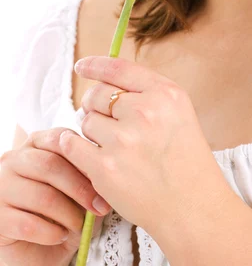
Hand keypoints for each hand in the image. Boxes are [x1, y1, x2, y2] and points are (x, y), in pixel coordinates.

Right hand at [0, 128, 108, 265]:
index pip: (58, 138)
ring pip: (42, 196)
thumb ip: (85, 174)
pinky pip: (28, 224)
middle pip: (50, 165)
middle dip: (80, 188)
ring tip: (80, 225)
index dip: (83, 158)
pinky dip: (51, 232)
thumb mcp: (75, 189)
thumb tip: (104, 173)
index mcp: (34, 145)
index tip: (104, 177)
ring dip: (68, 214)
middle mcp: (12, 160)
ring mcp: (0, 187)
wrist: (36, 249)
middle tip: (99, 206)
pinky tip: (60, 235)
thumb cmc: (59, 212)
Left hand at [59, 56, 232, 238]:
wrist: (193, 208)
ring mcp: (124, 140)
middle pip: (98, 94)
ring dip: (93, 132)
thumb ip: (148, 93)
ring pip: (86, 121)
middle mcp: (145, 111)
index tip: (82, 66)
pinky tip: (86, 153)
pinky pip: (72, 145)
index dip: (95, 65)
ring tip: (115, 147)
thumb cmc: (187, 161)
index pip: (119, 68)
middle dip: (96, 105)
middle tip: (107, 122)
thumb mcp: (180, 113)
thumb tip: (106, 80)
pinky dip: (74, 147)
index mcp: (166, 94)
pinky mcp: (105, 168)